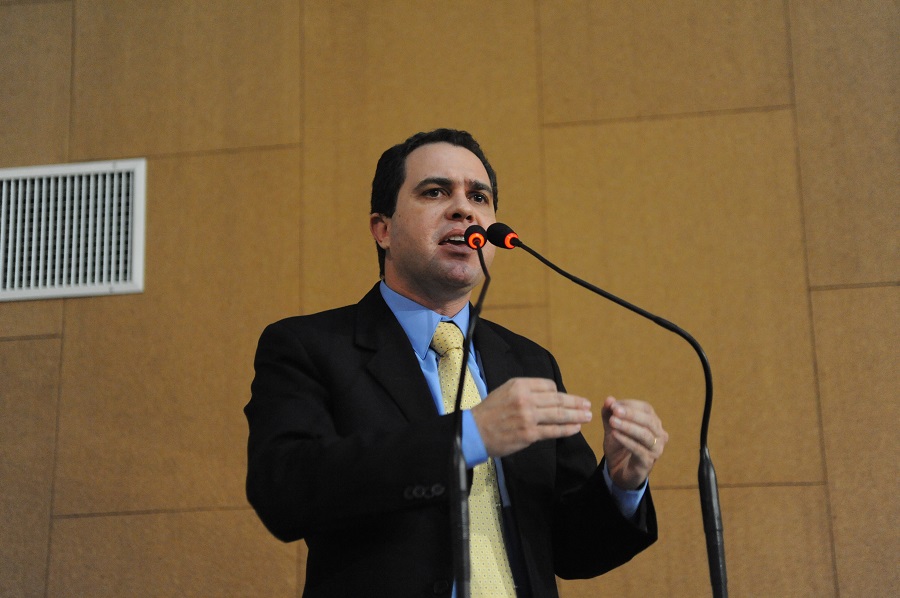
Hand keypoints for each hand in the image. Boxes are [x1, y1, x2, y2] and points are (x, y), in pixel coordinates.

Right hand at [471, 377, 591, 457]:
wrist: (474, 431)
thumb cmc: (490, 412)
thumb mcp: (505, 391)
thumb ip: (526, 390)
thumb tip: (549, 394)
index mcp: (519, 385)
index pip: (549, 386)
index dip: (560, 393)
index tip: (568, 399)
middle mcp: (525, 398)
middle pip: (557, 399)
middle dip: (576, 403)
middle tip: (588, 405)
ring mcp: (528, 417)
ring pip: (559, 414)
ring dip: (576, 415)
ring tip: (587, 416)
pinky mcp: (529, 434)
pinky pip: (553, 430)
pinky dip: (567, 429)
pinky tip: (576, 428)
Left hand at [602, 396, 667, 489]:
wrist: (619, 470)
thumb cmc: (619, 445)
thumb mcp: (612, 427)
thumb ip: (609, 413)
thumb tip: (609, 399)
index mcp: (653, 422)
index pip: (646, 409)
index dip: (630, 405)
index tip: (613, 404)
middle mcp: (659, 435)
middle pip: (649, 421)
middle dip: (631, 414)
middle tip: (614, 410)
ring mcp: (656, 450)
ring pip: (645, 435)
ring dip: (628, 427)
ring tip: (612, 421)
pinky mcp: (648, 463)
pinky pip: (639, 450)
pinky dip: (626, 441)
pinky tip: (615, 434)